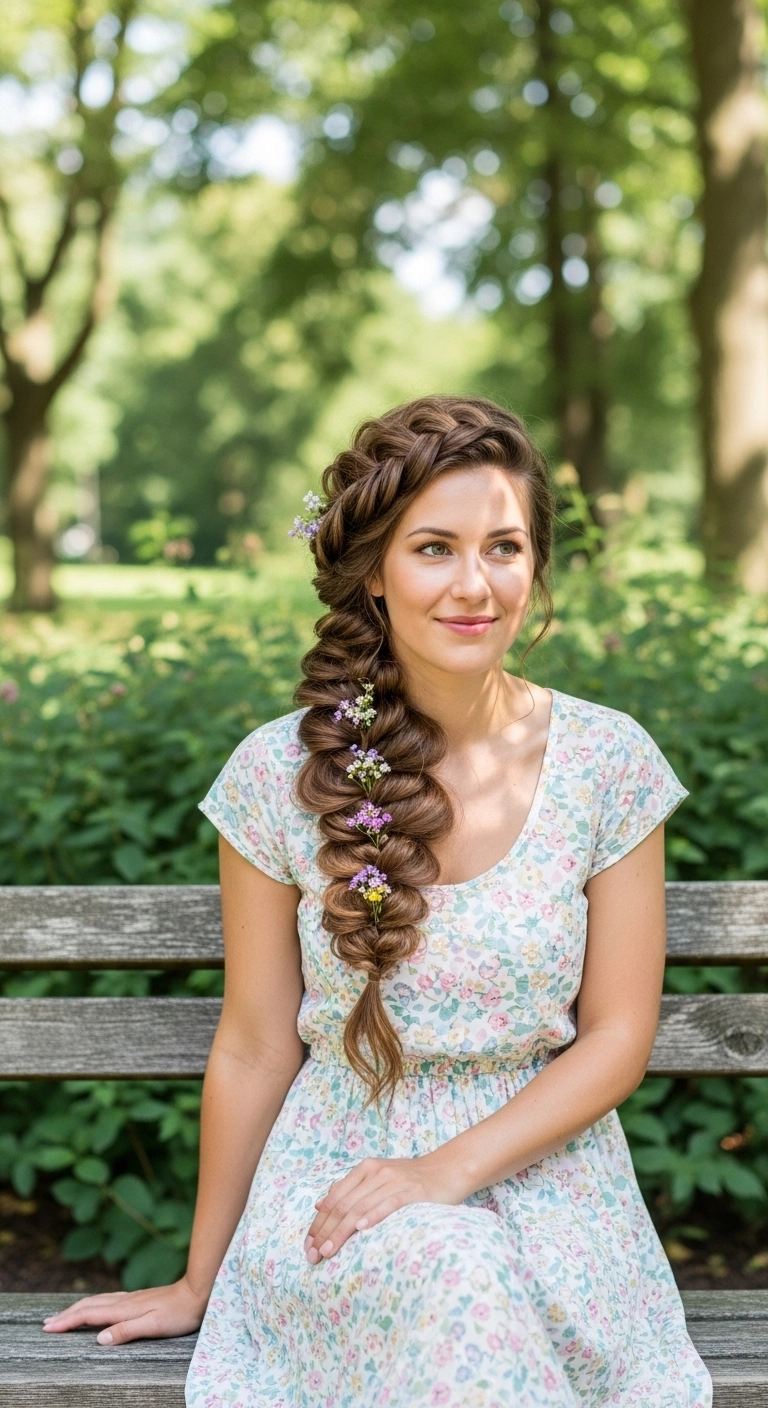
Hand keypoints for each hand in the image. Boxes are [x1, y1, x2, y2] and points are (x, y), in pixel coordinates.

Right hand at [41, 1275, 207, 1344]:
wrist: (198, 1292)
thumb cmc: (179, 1313)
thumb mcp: (153, 1326)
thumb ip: (126, 1331)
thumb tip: (99, 1339)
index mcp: (124, 1309)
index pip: (89, 1315)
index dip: (68, 1322)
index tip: (48, 1328)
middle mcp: (124, 1301)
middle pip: (88, 1305)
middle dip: (67, 1314)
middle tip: (47, 1323)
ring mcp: (131, 1298)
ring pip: (97, 1301)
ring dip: (78, 1308)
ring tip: (64, 1315)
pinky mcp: (138, 1299)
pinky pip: (107, 1300)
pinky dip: (93, 1304)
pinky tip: (96, 1307)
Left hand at [304, 1155, 463, 1263]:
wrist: (448, 1169)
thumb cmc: (411, 1180)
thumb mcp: (378, 1178)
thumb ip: (350, 1189)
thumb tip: (320, 1203)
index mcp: (365, 1169)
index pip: (334, 1198)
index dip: (319, 1222)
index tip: (308, 1246)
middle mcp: (376, 1172)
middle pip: (343, 1205)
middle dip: (325, 1232)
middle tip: (314, 1255)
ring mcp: (394, 1181)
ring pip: (360, 1207)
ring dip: (341, 1232)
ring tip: (329, 1251)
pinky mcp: (412, 1192)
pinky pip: (388, 1204)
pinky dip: (373, 1216)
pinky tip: (361, 1229)